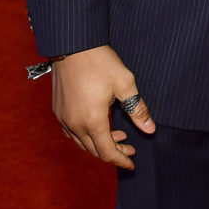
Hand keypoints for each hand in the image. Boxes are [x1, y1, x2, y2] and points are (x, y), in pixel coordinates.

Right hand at [51, 44, 155, 169]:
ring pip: (81, 143)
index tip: (133, 163)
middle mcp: (74, 125)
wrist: (73, 45)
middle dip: (113, 152)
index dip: (121, 159)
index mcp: (92, 121)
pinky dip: (86, 135)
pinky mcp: (58, 110)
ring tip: (118, 134)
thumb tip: (150, 129)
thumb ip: (137, 109)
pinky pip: (71, 132)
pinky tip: (97, 125)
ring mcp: (63, 118)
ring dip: (99, 143)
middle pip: (94, 150)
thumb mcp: (125, 83)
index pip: (107, 152)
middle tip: (130, 147)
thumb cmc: (100, 62)